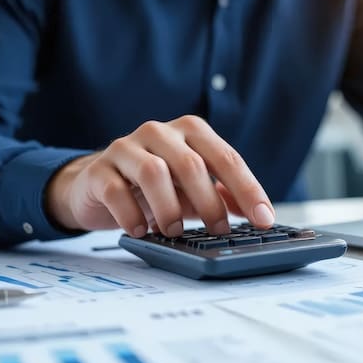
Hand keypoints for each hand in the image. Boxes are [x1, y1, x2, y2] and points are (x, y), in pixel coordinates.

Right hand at [45, 115, 274, 236]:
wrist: (97, 185)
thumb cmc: (153, 185)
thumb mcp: (193, 187)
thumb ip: (224, 195)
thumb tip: (260, 213)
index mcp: (189, 131)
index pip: (226, 158)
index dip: (248, 190)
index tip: (264, 218)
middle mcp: (159, 132)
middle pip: (191, 165)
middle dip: (209, 203)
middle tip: (218, 231)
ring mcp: (126, 147)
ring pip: (153, 173)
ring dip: (170, 209)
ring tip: (175, 231)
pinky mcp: (99, 170)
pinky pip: (117, 191)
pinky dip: (132, 216)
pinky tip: (141, 231)